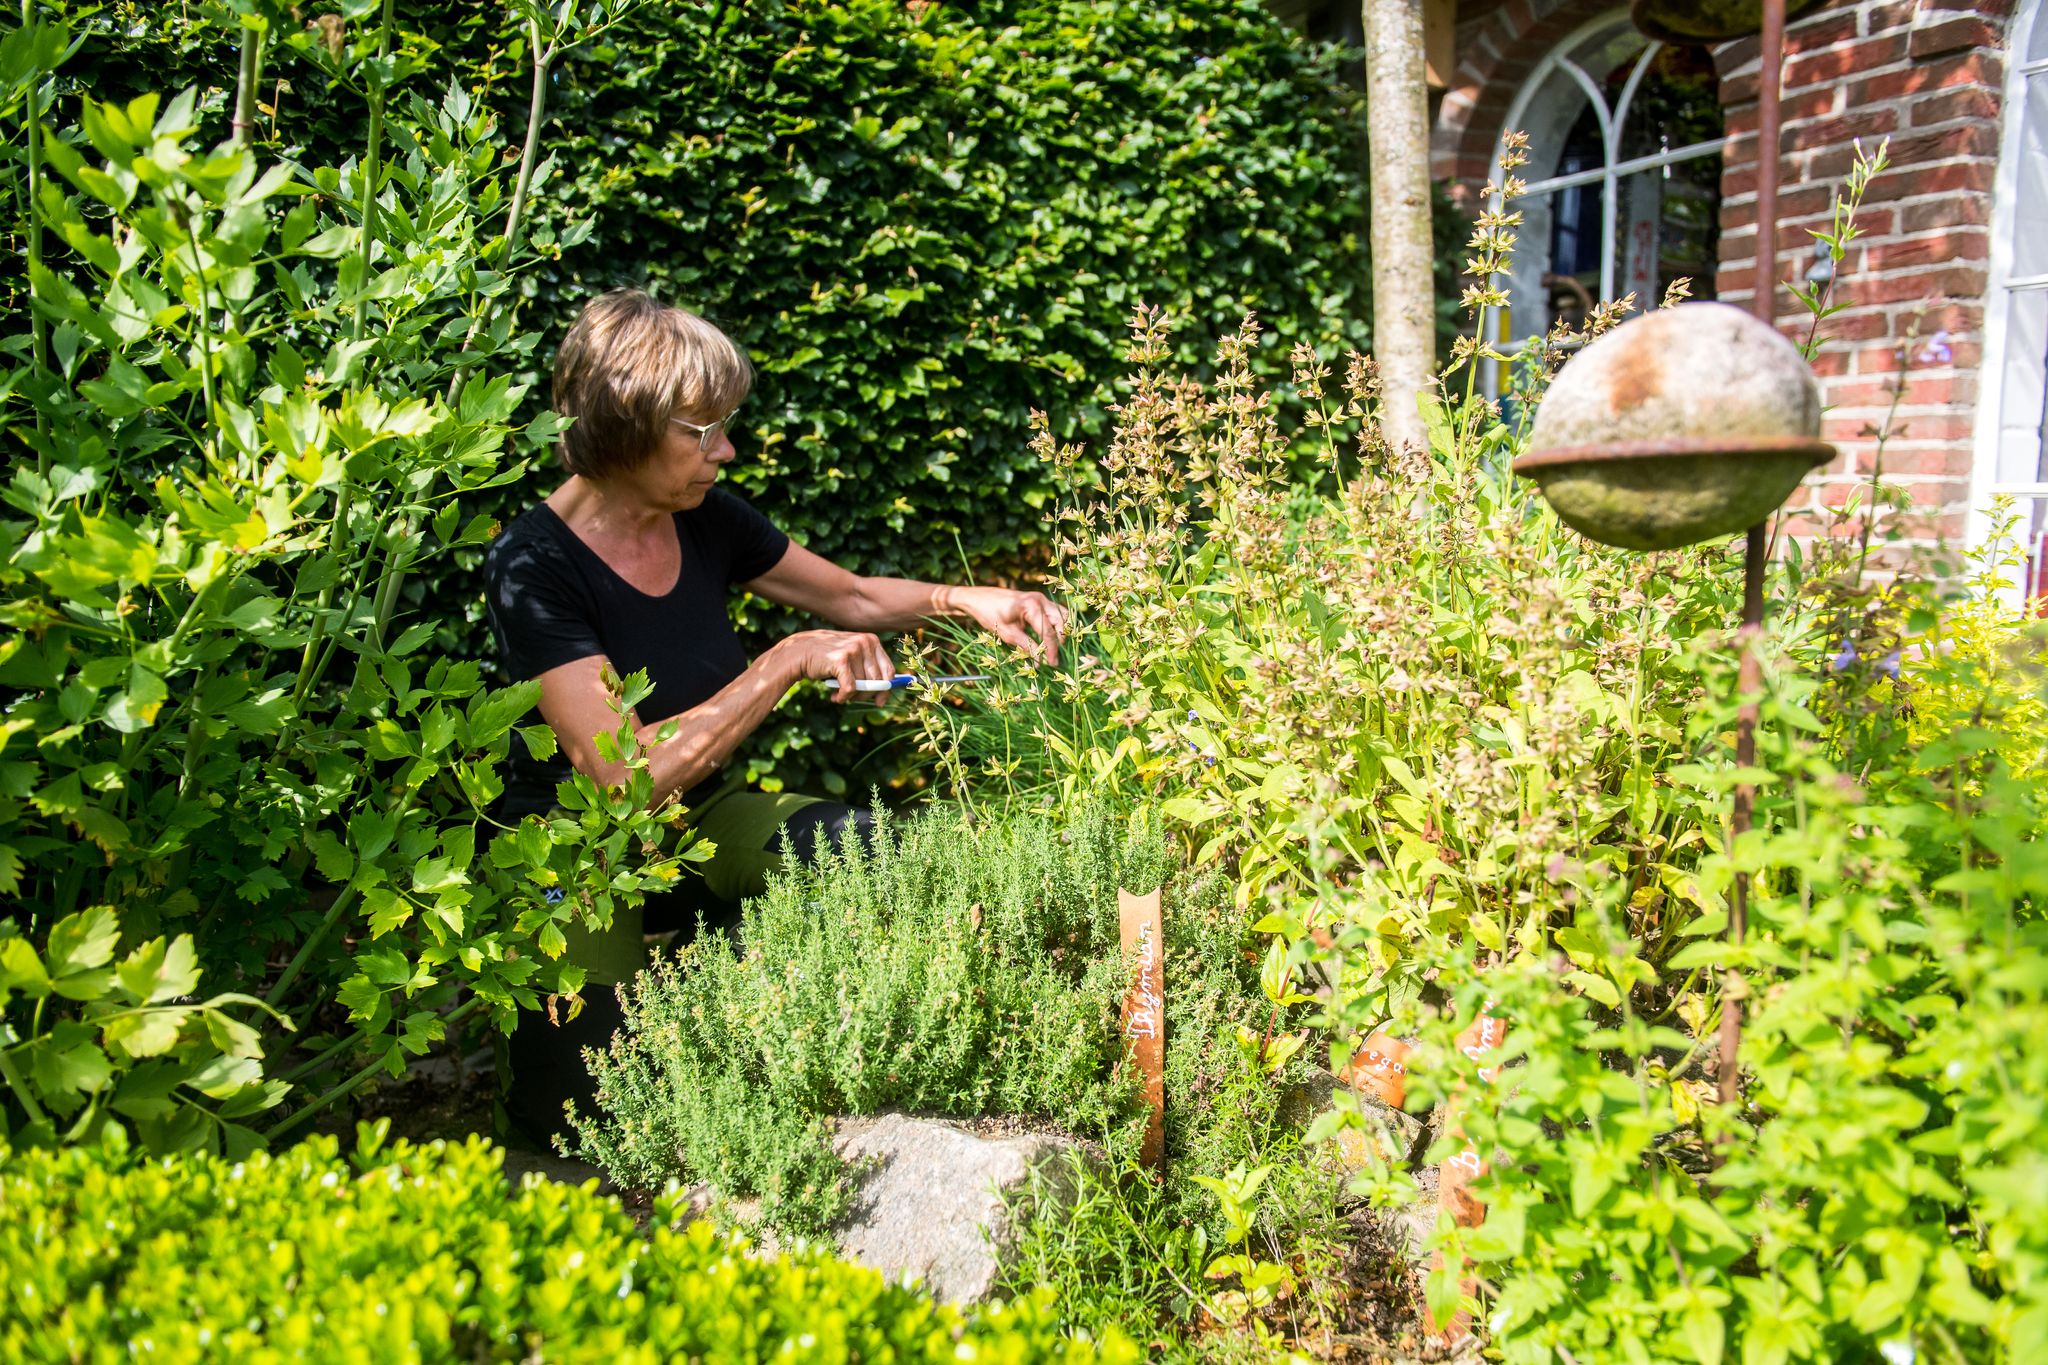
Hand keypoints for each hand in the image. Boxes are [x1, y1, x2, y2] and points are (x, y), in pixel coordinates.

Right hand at [774, 629, 896, 702]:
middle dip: (865, 695)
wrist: (799, 652)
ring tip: (839, 694)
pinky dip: (842, 697)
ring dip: (851, 696)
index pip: (889, 670)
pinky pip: (850, 689)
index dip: (886, 689)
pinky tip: (834, 697)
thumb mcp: (852, 658)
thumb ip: (869, 669)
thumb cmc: (828, 659)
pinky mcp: (841, 660)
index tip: (880, 701)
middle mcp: (865, 642)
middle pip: (877, 681)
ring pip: (863, 686)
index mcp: (872, 640)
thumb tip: (886, 693)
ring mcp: (853, 649)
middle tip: (852, 698)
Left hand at [945, 585, 1069, 666]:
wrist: (978, 598)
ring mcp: (1041, 598)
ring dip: (1061, 631)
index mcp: (1031, 606)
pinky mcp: (1039, 600)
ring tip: (1056, 648)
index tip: (1052, 664)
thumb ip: (1026, 646)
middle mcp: (1040, 599)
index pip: (1048, 632)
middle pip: (1060, 622)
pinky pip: (1055, 611)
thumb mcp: (1007, 634)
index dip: (1051, 650)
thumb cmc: (989, 614)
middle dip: (1060, 641)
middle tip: (1055, 658)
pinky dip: (1057, 624)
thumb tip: (1040, 661)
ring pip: (1061, 615)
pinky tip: (1054, 637)